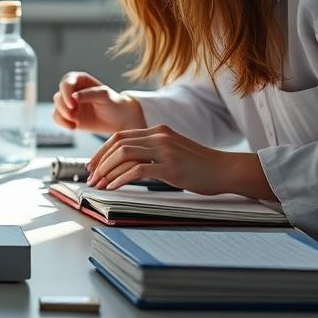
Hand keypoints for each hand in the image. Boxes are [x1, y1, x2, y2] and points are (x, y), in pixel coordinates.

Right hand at [52, 71, 145, 133]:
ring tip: (75, 122)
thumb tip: (73, 97)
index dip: (66, 92)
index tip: (72, 104)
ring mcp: (69, 104)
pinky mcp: (69, 116)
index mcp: (80, 80)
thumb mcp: (105, 96)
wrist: (119, 120)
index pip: (66, 82)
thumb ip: (89, 94)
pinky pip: (57, 118)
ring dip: (63, 115)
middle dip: (63, 107)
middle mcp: (72, 91)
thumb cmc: (114, 104)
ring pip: (57, 107)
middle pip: (59, 96)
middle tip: (73, 116)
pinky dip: (62, 123)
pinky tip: (73, 127)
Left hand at [85, 124, 272, 197]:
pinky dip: (120, 178)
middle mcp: (159, 136)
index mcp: (158, 131)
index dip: (102, 151)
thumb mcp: (172, 151)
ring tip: (98, 184)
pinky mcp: (171, 167)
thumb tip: (126, 165)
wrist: (226, 169)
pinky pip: (137, 170)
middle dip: (100, 161)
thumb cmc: (199, 165)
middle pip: (118, 144)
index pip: (120, 136)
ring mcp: (165, 150)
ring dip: (106, 171)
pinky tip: (113, 187)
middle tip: (90, 177)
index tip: (92, 165)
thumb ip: (152, 151)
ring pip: (124, 155)